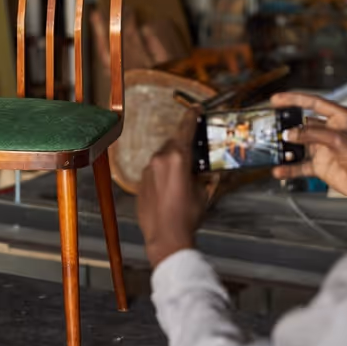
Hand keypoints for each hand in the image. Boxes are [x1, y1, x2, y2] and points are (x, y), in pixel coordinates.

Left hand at [137, 111, 210, 268]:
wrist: (165, 236)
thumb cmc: (187, 216)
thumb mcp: (204, 192)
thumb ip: (203, 174)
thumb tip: (205, 169)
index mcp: (177, 157)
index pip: (185, 128)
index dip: (192, 116)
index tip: (195, 109)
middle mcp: (159, 159)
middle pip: (174, 143)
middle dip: (184, 145)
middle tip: (195, 151)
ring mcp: (148, 170)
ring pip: (163, 157)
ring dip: (173, 161)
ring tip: (184, 175)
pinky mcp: (141, 182)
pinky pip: (154, 171)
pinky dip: (163, 174)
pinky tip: (171, 187)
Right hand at [270, 93, 346, 201]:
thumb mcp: (339, 140)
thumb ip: (312, 135)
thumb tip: (290, 133)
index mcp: (341, 117)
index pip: (313, 103)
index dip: (294, 99)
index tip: (277, 99)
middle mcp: (331, 131)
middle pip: (303, 124)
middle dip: (287, 126)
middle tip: (270, 126)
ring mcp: (325, 149)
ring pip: (300, 145)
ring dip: (287, 148)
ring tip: (273, 149)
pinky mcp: (322, 165)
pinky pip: (301, 165)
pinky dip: (290, 168)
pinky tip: (279, 170)